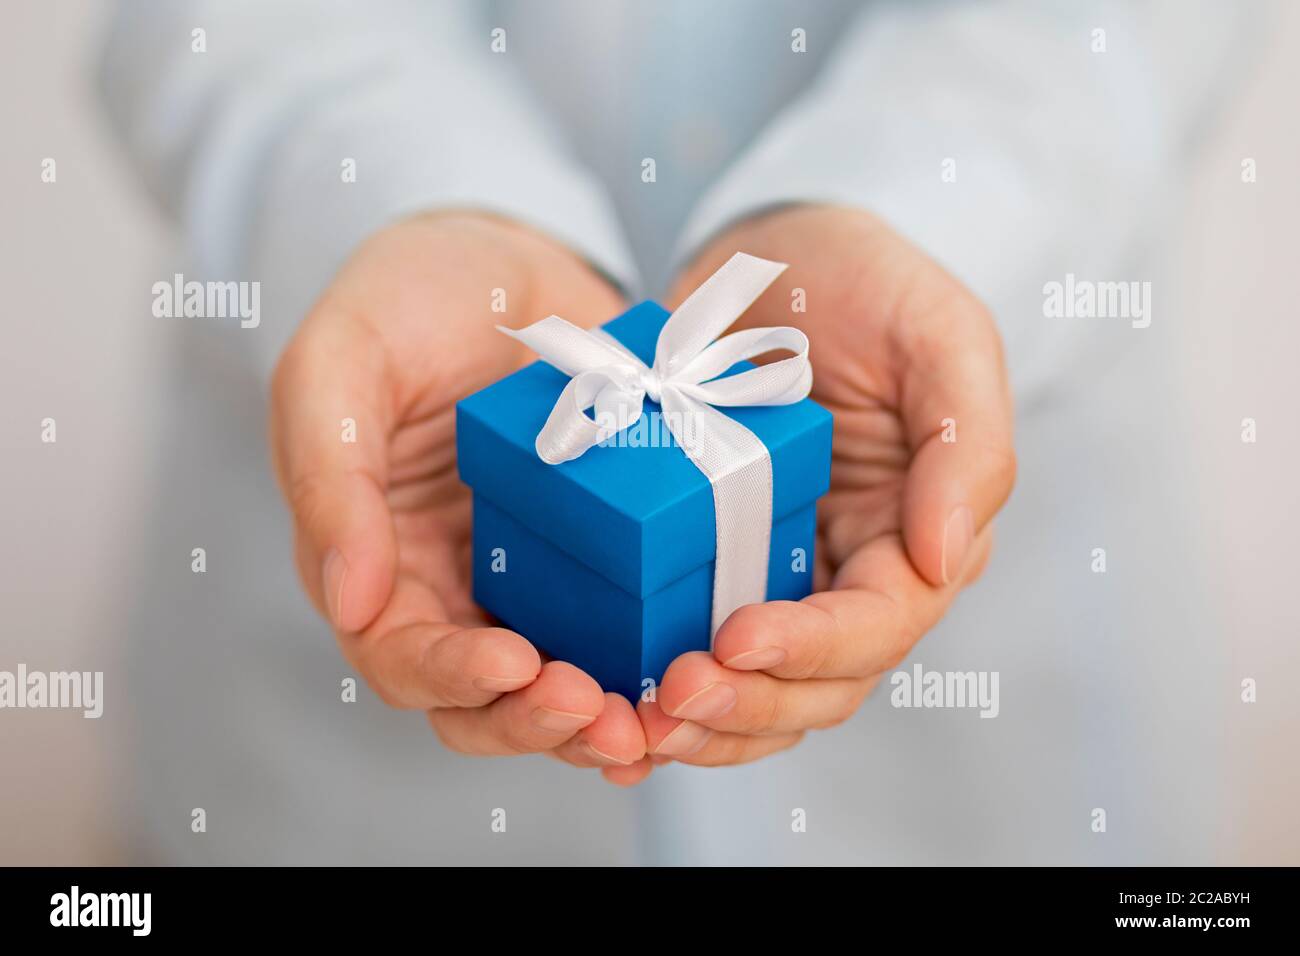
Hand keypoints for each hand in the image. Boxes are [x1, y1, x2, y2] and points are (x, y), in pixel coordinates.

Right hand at [269, 212, 650, 781]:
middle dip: (539, 720)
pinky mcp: (596, 555)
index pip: (400, 654)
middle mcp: (450, 586)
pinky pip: (620, 627)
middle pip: (483, 699)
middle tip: (606, 718)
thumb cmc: (402, 298)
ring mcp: (526, 575)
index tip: (515, 663)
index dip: (453, 675)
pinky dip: (649, 662)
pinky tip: (696, 669)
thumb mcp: (341, 365)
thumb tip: (347, 603)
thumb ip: (330, 476)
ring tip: (658, 719)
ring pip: (558, 684)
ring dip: (602, 717)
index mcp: (374, 558)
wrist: (502, 254)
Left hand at [635, 205, 1014, 773]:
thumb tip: (943, 558)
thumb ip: (966, 445)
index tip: (735, 637)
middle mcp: (850, 574)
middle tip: (670, 696)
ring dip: (703, 721)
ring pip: (757, 690)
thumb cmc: (868, 282)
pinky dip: (657, 685)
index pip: (881, 623)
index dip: (814, 647)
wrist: (772, 253)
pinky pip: (691, 645)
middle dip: (749, 704)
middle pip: (818, 684)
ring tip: (635, 722)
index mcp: (916, 534)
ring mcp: (778, 575)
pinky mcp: (708, 563)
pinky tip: (611, 702)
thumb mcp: (940, 335)